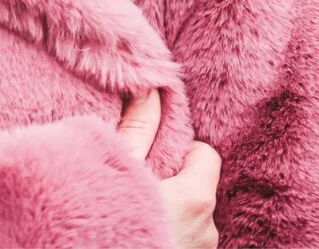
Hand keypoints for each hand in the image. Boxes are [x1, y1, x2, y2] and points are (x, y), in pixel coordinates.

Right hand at [117, 89, 220, 248]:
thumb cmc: (110, 221)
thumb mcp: (117, 166)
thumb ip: (139, 126)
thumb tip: (153, 86)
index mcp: (196, 199)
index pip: (205, 155)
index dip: (179, 149)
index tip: (150, 155)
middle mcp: (208, 233)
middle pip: (196, 189)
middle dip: (170, 183)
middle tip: (134, 185)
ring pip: (187, 221)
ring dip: (166, 214)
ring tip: (130, 214)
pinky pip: (180, 242)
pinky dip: (163, 235)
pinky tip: (132, 236)